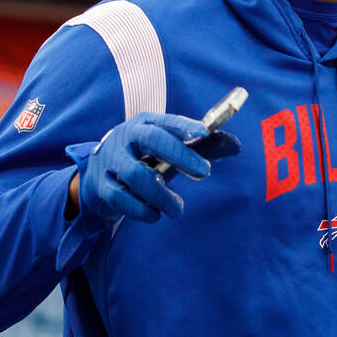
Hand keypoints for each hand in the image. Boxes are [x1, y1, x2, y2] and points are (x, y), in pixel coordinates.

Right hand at [74, 113, 240, 223]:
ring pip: (137, 175)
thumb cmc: (144, 160)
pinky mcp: (100, 185)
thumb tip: (237, 146)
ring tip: (177, 209)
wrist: (99, 177)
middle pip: (153, 140)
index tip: (205, 133)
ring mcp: (110, 160)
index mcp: (145, 124)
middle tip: (206, 172)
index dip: (186, 126)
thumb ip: (201, 148)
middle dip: (181, 155)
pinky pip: (121, 198)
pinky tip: (154, 215)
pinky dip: (142, 210)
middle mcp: (126, 137)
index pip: (167, 121)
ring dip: (162, 195)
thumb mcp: (169, 151)